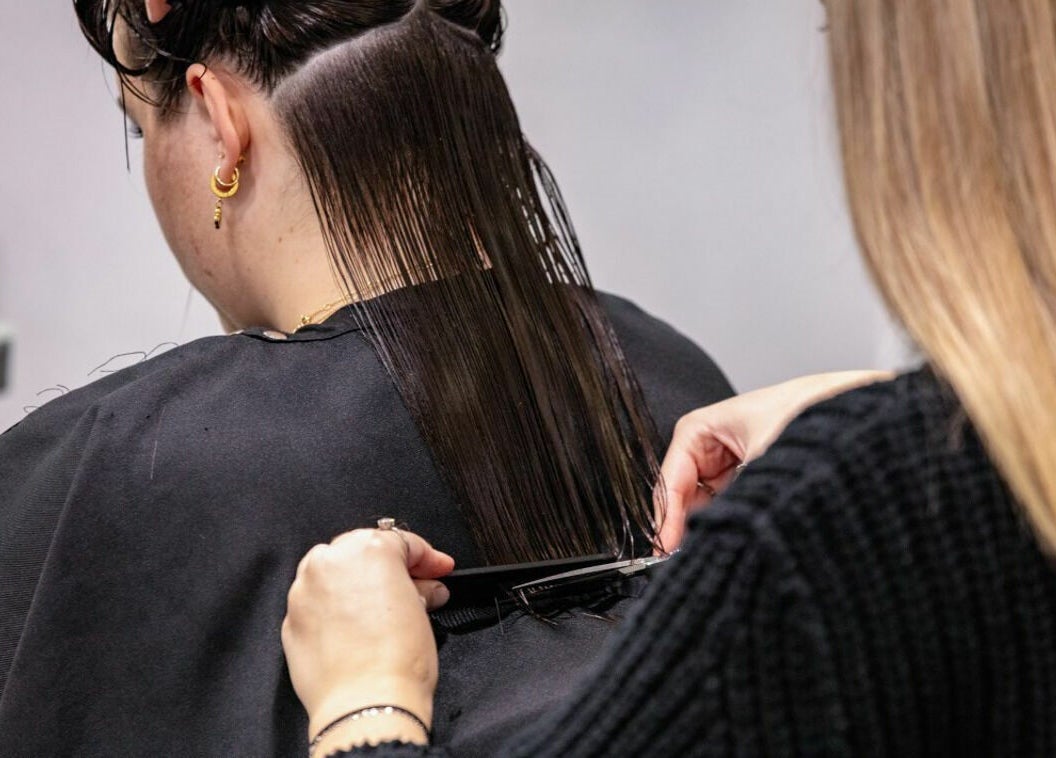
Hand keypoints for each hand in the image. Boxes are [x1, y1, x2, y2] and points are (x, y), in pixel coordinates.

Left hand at [282, 528, 454, 748]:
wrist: (365, 705)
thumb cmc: (396, 660)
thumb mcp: (422, 611)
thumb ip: (419, 590)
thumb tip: (424, 589)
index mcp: (367, 549)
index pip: (403, 542)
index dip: (428, 558)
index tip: (438, 570)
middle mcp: (330, 563)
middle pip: (364, 550)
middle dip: (392, 567)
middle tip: (418, 587)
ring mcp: (305, 591)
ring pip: (336, 574)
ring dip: (360, 584)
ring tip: (385, 608)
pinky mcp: (291, 620)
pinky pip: (318, 602)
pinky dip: (337, 608)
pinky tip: (357, 627)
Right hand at [654, 371, 894, 552]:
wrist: (879, 422)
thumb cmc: (820, 424)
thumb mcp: (763, 471)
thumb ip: (728, 509)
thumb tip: (707, 545)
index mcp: (711, 423)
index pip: (673, 471)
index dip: (665, 511)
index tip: (664, 544)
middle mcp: (726, 439)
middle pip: (689, 486)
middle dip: (688, 521)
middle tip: (685, 556)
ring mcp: (747, 456)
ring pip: (715, 498)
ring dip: (715, 522)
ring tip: (715, 548)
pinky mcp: (770, 472)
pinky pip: (741, 501)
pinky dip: (738, 519)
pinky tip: (742, 539)